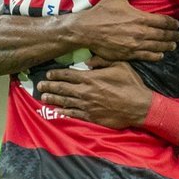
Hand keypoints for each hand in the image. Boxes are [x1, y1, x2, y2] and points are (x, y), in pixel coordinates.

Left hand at [36, 62, 152, 128]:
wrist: (139, 106)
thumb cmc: (131, 84)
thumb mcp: (120, 65)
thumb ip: (102, 61)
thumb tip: (89, 61)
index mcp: (91, 78)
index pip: (68, 75)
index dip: (56, 74)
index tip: (48, 74)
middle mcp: (85, 91)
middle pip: (62, 88)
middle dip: (50, 86)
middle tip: (39, 86)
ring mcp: (87, 105)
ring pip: (65, 101)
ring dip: (53, 99)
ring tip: (43, 98)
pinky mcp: (91, 116)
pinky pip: (74, 114)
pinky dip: (64, 112)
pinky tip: (57, 111)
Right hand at [66, 0, 178, 62]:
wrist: (87, 30)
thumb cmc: (102, 11)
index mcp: (140, 18)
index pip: (163, 22)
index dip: (173, 23)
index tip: (177, 24)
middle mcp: (141, 33)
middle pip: (163, 35)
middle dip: (173, 36)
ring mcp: (135, 45)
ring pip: (157, 47)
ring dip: (167, 46)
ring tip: (172, 45)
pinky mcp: (129, 54)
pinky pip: (147, 56)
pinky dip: (156, 56)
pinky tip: (160, 54)